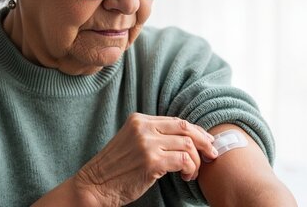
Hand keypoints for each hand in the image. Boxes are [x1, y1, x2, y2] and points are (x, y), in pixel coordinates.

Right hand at [73, 113, 218, 205]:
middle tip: (212, 154)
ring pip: (187, 145)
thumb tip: (186, 138)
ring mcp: (147, 143)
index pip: (177, 121)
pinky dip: (190, 169)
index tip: (207, 141)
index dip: (196, 131)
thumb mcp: (132, 142)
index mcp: (139, 120)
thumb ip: (153, 135)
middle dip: (204, 141)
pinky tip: (186, 177)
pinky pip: (183, 160)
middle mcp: (144, 128)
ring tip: (192, 172)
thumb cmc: (115, 169)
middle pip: (185, 129)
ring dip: (196, 161)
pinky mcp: (151, 161)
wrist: (94, 185)